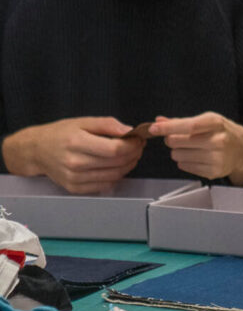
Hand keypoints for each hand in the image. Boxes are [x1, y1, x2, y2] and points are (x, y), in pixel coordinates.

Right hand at [1, 116, 144, 193]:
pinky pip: (105, 185)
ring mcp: (75, 178)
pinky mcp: (75, 188)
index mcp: (77, 143)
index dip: (132, 145)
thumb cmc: (60, 134)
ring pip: (114, 176)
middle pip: (117, 163)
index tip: (138, 139)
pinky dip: (116, 176)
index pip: (115, 150)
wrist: (36, 150)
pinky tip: (116, 166)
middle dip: (134, 154)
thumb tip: (129, 130)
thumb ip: (107, 124)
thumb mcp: (82, 121)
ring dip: (128, 165)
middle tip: (138, 146)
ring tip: (130, 155)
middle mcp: (75, 163)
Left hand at [149, 112, 242, 184]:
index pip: (188, 126)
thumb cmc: (220, 132)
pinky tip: (195, 157)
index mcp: (216, 123)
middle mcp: (218, 141)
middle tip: (177, 138)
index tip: (154, 128)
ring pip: (178, 156)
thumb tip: (159, 121)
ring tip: (189, 148)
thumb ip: (181, 121)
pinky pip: (184, 166)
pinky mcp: (213, 172)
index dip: (168, 127)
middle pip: (178, 141)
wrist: (241, 150)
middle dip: (171, 139)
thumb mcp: (206, 120)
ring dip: (177, 152)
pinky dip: (184, 161)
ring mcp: (217, 158)